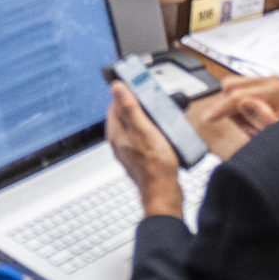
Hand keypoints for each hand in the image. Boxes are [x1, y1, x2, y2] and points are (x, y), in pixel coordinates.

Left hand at [104, 82, 183, 218]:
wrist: (163, 193)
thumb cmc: (154, 165)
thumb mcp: (143, 129)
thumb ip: (129, 108)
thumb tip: (117, 88)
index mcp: (116, 133)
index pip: (114, 105)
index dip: (126, 94)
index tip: (138, 87)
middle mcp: (120, 142)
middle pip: (125, 116)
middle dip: (138, 106)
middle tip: (153, 102)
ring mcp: (130, 151)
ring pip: (135, 127)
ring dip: (147, 119)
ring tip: (161, 116)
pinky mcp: (141, 158)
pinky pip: (144, 139)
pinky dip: (152, 132)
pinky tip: (164, 134)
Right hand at [187, 76, 278, 159]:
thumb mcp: (278, 133)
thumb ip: (263, 118)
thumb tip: (244, 102)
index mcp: (275, 91)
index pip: (238, 95)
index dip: (221, 108)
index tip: (208, 118)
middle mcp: (270, 81)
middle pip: (231, 85)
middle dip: (229, 107)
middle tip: (244, 126)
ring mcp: (266, 81)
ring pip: (231, 86)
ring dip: (234, 107)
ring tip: (252, 123)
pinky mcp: (261, 85)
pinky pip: (237, 91)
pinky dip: (238, 106)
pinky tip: (253, 118)